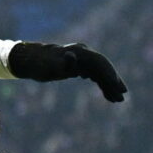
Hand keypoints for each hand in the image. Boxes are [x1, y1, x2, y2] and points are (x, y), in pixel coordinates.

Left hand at [9, 41, 126, 101]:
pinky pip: (93, 73)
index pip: (100, 63)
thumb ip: (62, 63)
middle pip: (103, 67)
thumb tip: (71, 55)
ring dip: (108, 84)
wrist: (30, 59)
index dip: (110, 75)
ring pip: (99, 71)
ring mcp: (81, 58)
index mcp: (79, 53)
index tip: (117, 88)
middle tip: (122, 96)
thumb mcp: (50, 67)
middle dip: (113, 81)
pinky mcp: (78, 64)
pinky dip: (100, 83)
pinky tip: (106, 93)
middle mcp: (83, 53)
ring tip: (117, 99)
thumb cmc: (39, 65)